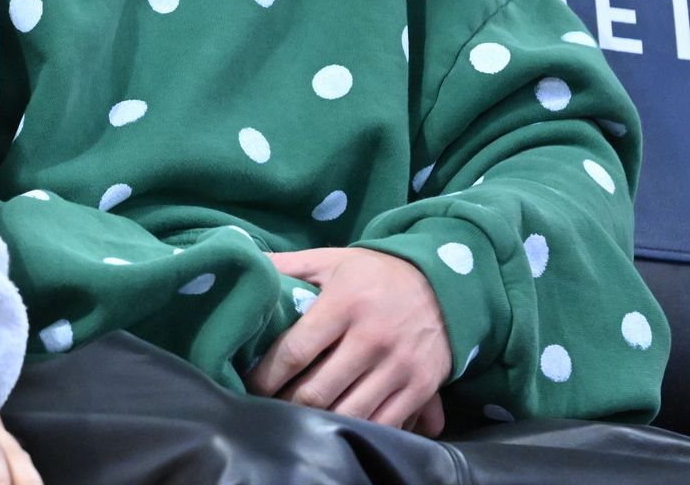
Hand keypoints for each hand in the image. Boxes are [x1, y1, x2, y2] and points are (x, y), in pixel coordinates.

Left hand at [246, 247, 450, 435]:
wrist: (442, 282)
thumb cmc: (375, 274)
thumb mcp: (332, 260)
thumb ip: (289, 265)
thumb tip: (248, 264)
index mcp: (344, 303)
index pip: (295, 351)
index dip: (266, 376)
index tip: (251, 386)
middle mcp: (371, 337)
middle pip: (317, 392)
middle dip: (286, 405)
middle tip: (270, 407)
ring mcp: (398, 365)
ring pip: (347, 414)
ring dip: (318, 424)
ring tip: (298, 420)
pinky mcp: (420, 387)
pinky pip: (383, 424)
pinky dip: (358, 429)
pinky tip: (339, 426)